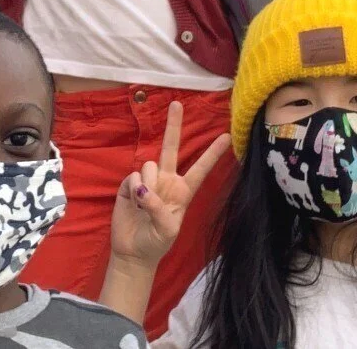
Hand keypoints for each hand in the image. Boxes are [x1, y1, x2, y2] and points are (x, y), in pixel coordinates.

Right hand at [108, 101, 231, 268]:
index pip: (200, 169)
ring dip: (147, 183)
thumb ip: (158, 209)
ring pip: (149, 165)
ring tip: (144, 204)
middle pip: (171, 148)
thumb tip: (144, 188)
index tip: (227, 136)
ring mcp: (148, 181)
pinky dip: (133, 189)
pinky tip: (133, 202)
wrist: (132, 252)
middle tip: (177, 104)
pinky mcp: (129, 185)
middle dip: (174, 125)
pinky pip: (133, 177)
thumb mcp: (166, 230)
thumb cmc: (156, 243)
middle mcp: (167, 180)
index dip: (212, 153)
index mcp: (183, 191)